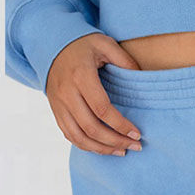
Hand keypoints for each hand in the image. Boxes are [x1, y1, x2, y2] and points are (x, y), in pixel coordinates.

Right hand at [46, 33, 142, 155]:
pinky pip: (69, 134)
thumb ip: (125, 61)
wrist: (51, 45)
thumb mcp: (105, 44)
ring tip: (122, 151)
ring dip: (101, 148)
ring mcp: (58, 104)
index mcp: (80, 76)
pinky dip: (86, 146)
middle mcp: (66, 93)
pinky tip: (103, 148)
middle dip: (115, 141)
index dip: (120, 124)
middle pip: (91, 127)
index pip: (102, 109)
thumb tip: (142, 80)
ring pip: (78, 136)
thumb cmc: (83, 45)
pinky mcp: (55, 111)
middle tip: (136, 146)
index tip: (137, 133)